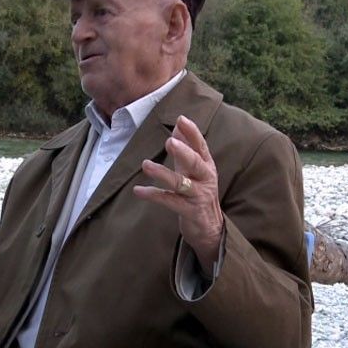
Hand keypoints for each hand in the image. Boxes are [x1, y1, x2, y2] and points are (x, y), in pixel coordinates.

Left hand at [133, 115, 223, 275]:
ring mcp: (198, 196)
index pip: (201, 146)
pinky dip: (153, 195)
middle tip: (170, 141)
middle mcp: (205, 179)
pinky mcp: (189, 211)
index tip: (181, 119)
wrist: (209, 228)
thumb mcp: (193, 168)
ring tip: (146, 164)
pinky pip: (169, 201)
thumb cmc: (199, 192)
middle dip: (184, 152)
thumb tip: (178, 124)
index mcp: (207, 166)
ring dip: (162, 173)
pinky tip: (138, 190)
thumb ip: (186, 147)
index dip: (192, 133)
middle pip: (196, 163)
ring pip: (181, 183)